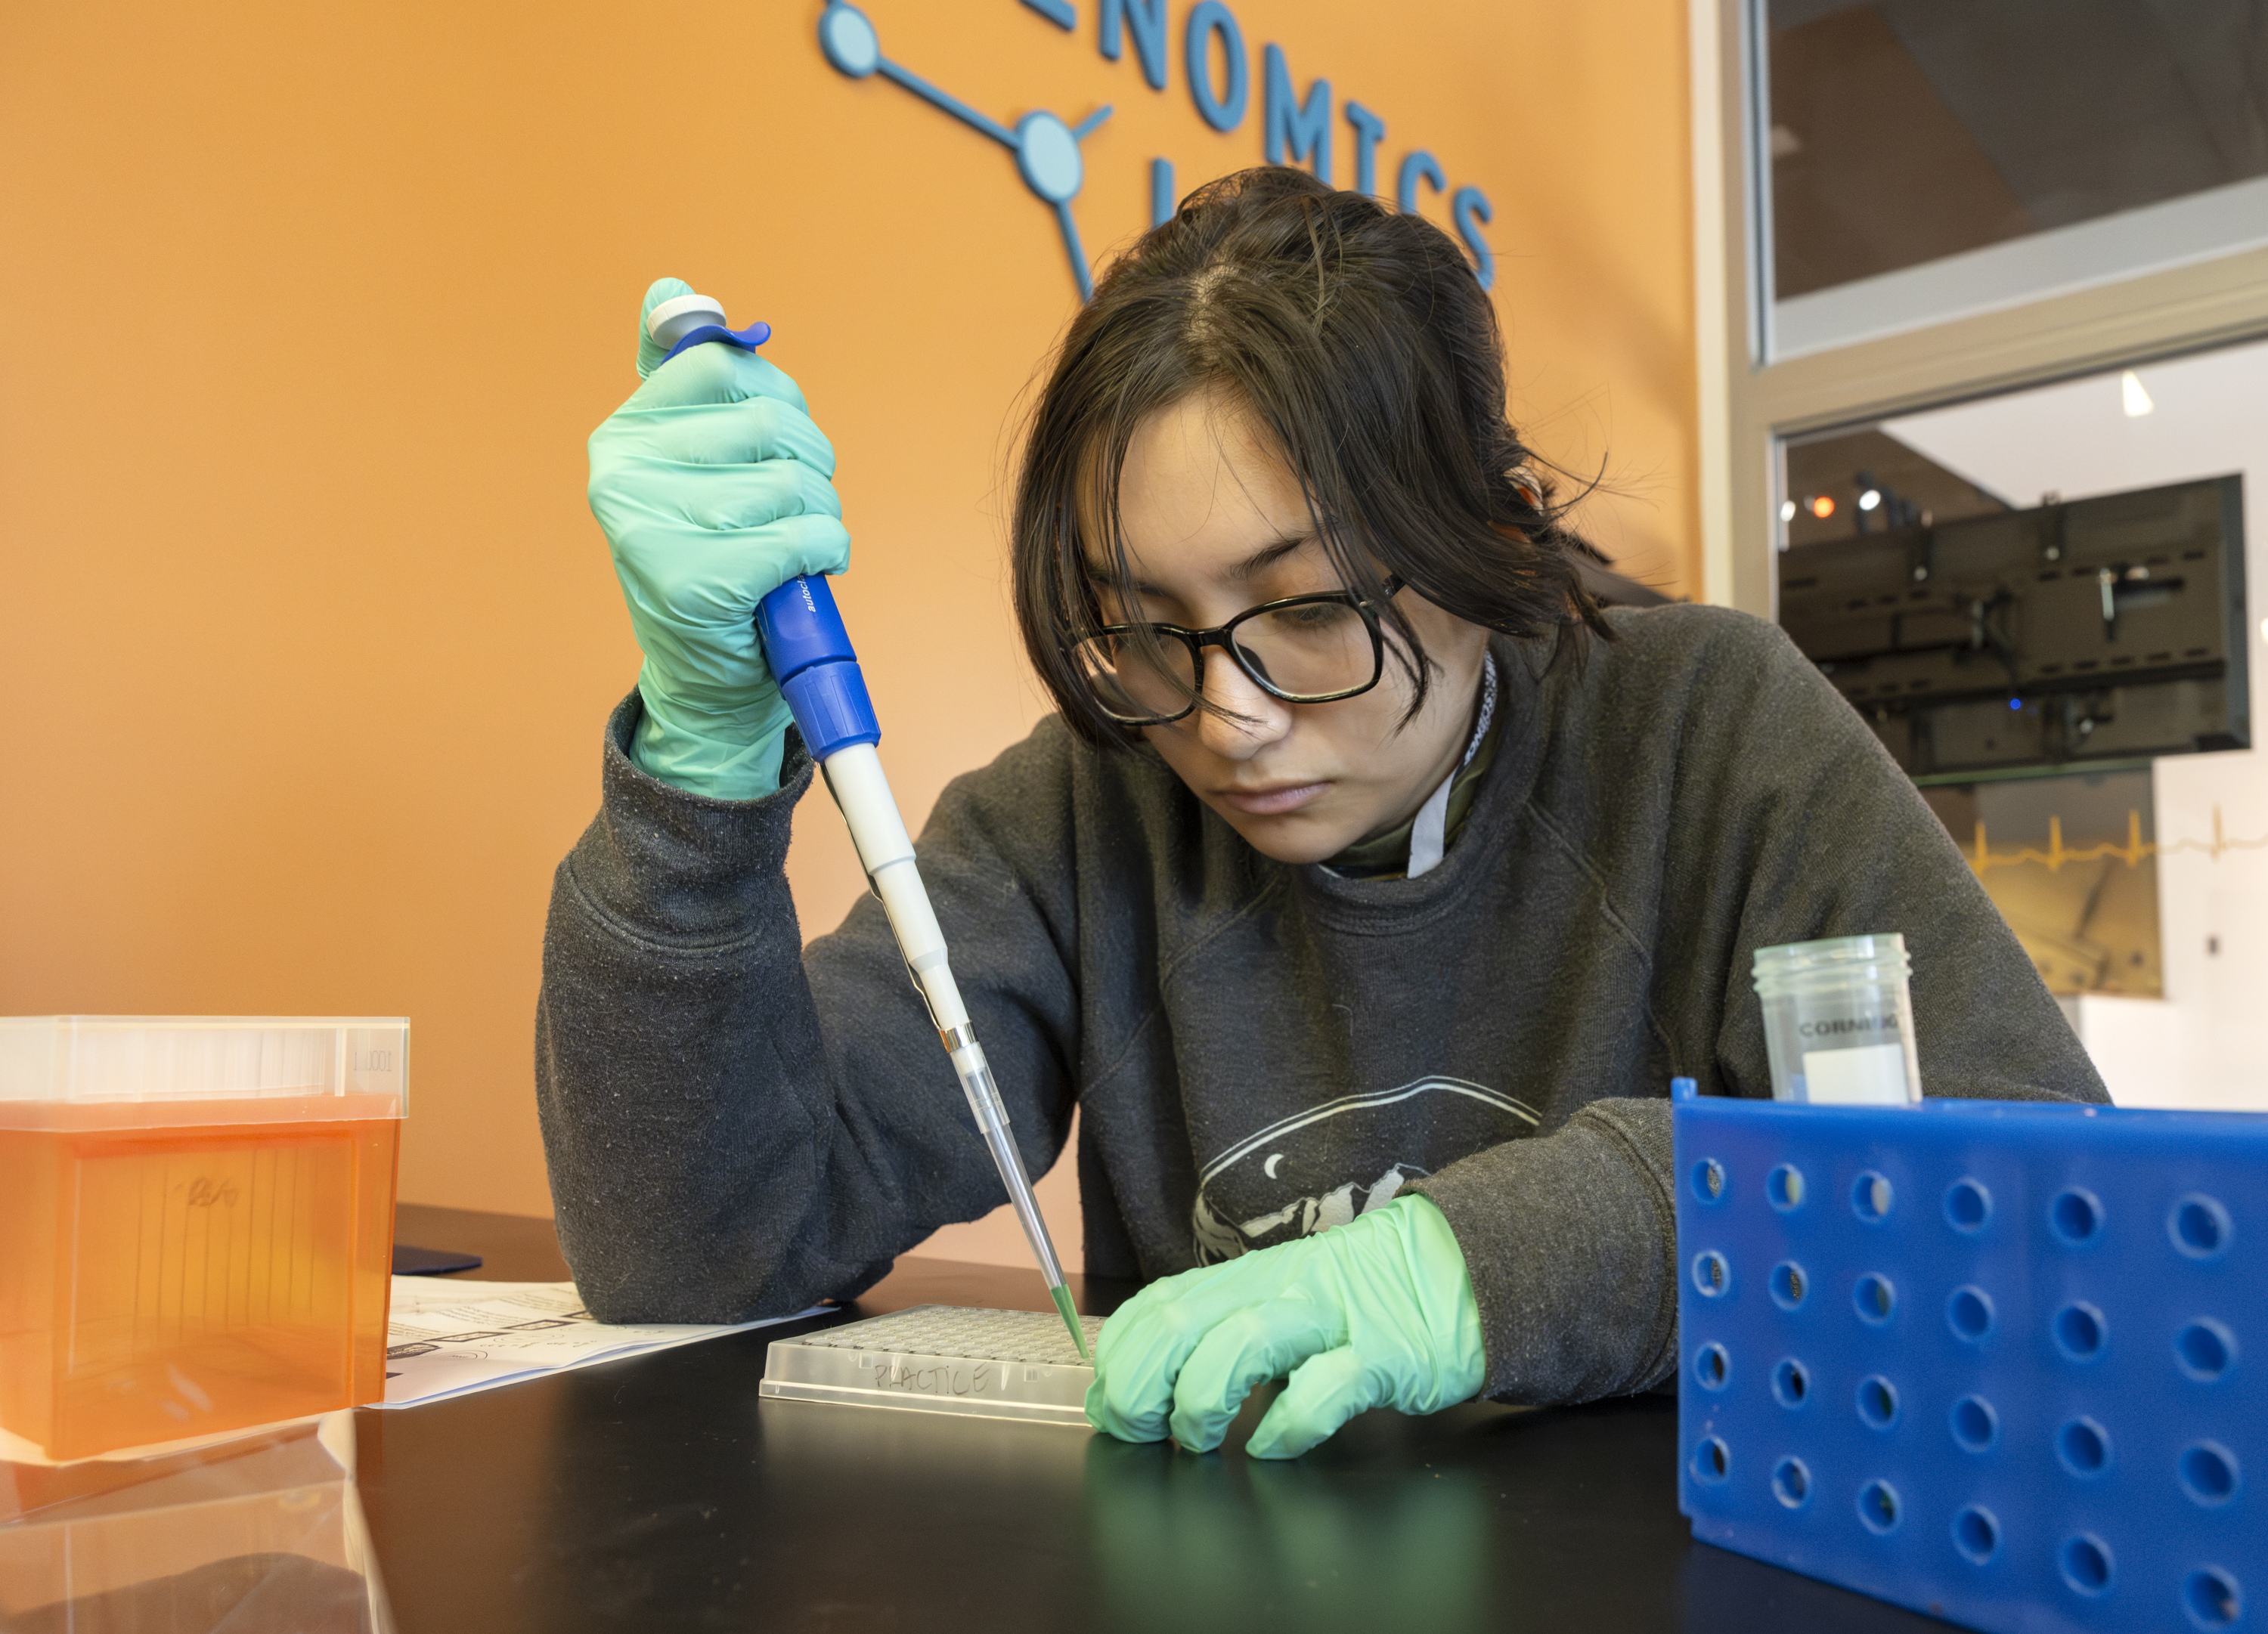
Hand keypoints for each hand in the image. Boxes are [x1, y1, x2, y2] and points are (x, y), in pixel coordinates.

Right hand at [586, 278, 850, 798]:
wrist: (711, 679)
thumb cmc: (718, 561)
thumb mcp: (694, 465)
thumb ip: (685, 378)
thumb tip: (673, 289)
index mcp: (622, 434)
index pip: (722, 364)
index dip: (777, 397)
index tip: (776, 441)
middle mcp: (621, 474)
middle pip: (769, 420)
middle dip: (810, 463)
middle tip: (797, 506)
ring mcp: (650, 529)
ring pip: (791, 481)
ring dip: (821, 515)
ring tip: (795, 546)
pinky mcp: (693, 581)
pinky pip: (801, 535)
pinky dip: (824, 553)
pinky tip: (804, 573)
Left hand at [1086, 1195, 1484, 1457]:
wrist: (1454, 1271)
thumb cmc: (1355, 1301)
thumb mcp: (1272, 1307)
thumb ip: (1208, 1339)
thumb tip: (1124, 1391)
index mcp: (1243, 1281)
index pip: (1153, 1306)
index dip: (1115, 1358)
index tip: (1106, 1402)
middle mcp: (1277, 1292)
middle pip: (1180, 1324)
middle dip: (1139, 1386)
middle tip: (1139, 1428)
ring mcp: (1330, 1321)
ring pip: (1243, 1343)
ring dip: (1201, 1402)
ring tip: (1197, 1440)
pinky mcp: (1384, 1355)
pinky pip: (1326, 1387)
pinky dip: (1286, 1426)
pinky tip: (1268, 1447)